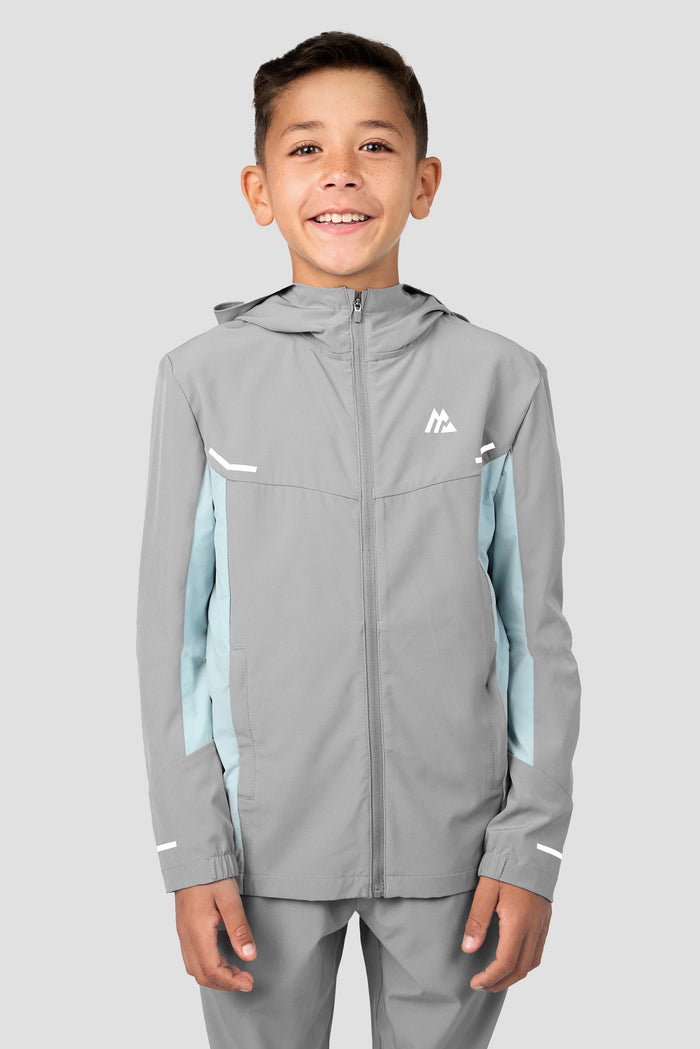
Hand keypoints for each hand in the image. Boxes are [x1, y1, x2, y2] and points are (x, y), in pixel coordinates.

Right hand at [175, 878, 256, 991]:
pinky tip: (222, 961)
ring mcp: (183, 934)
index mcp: (197, 931)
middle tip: (246, 980)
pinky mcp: (184, 929)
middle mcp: (187, 936)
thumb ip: (239, 929)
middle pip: (201, 975)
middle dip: (225, 983)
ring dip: (216, 977)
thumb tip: (249, 956)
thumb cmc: (211, 876)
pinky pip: (191, 958)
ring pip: (195, 969)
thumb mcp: (230, 900)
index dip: (231, 982)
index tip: (248, 982)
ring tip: (236, 972)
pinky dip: (207, 967)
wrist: (193, 860)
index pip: (211, 970)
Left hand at [461, 876, 550, 991]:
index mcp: (518, 922)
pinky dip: (526, 962)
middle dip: (501, 982)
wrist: (529, 848)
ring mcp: (542, 924)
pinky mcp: (545, 919)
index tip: (476, 982)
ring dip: (515, 975)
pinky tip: (513, 959)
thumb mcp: (485, 890)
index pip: (506, 963)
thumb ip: (477, 920)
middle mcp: (534, 927)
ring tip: (496, 977)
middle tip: (483, 985)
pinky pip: (539, 950)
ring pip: (533, 962)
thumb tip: (468, 949)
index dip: (490, 978)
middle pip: (521, 969)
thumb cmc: (506, 866)